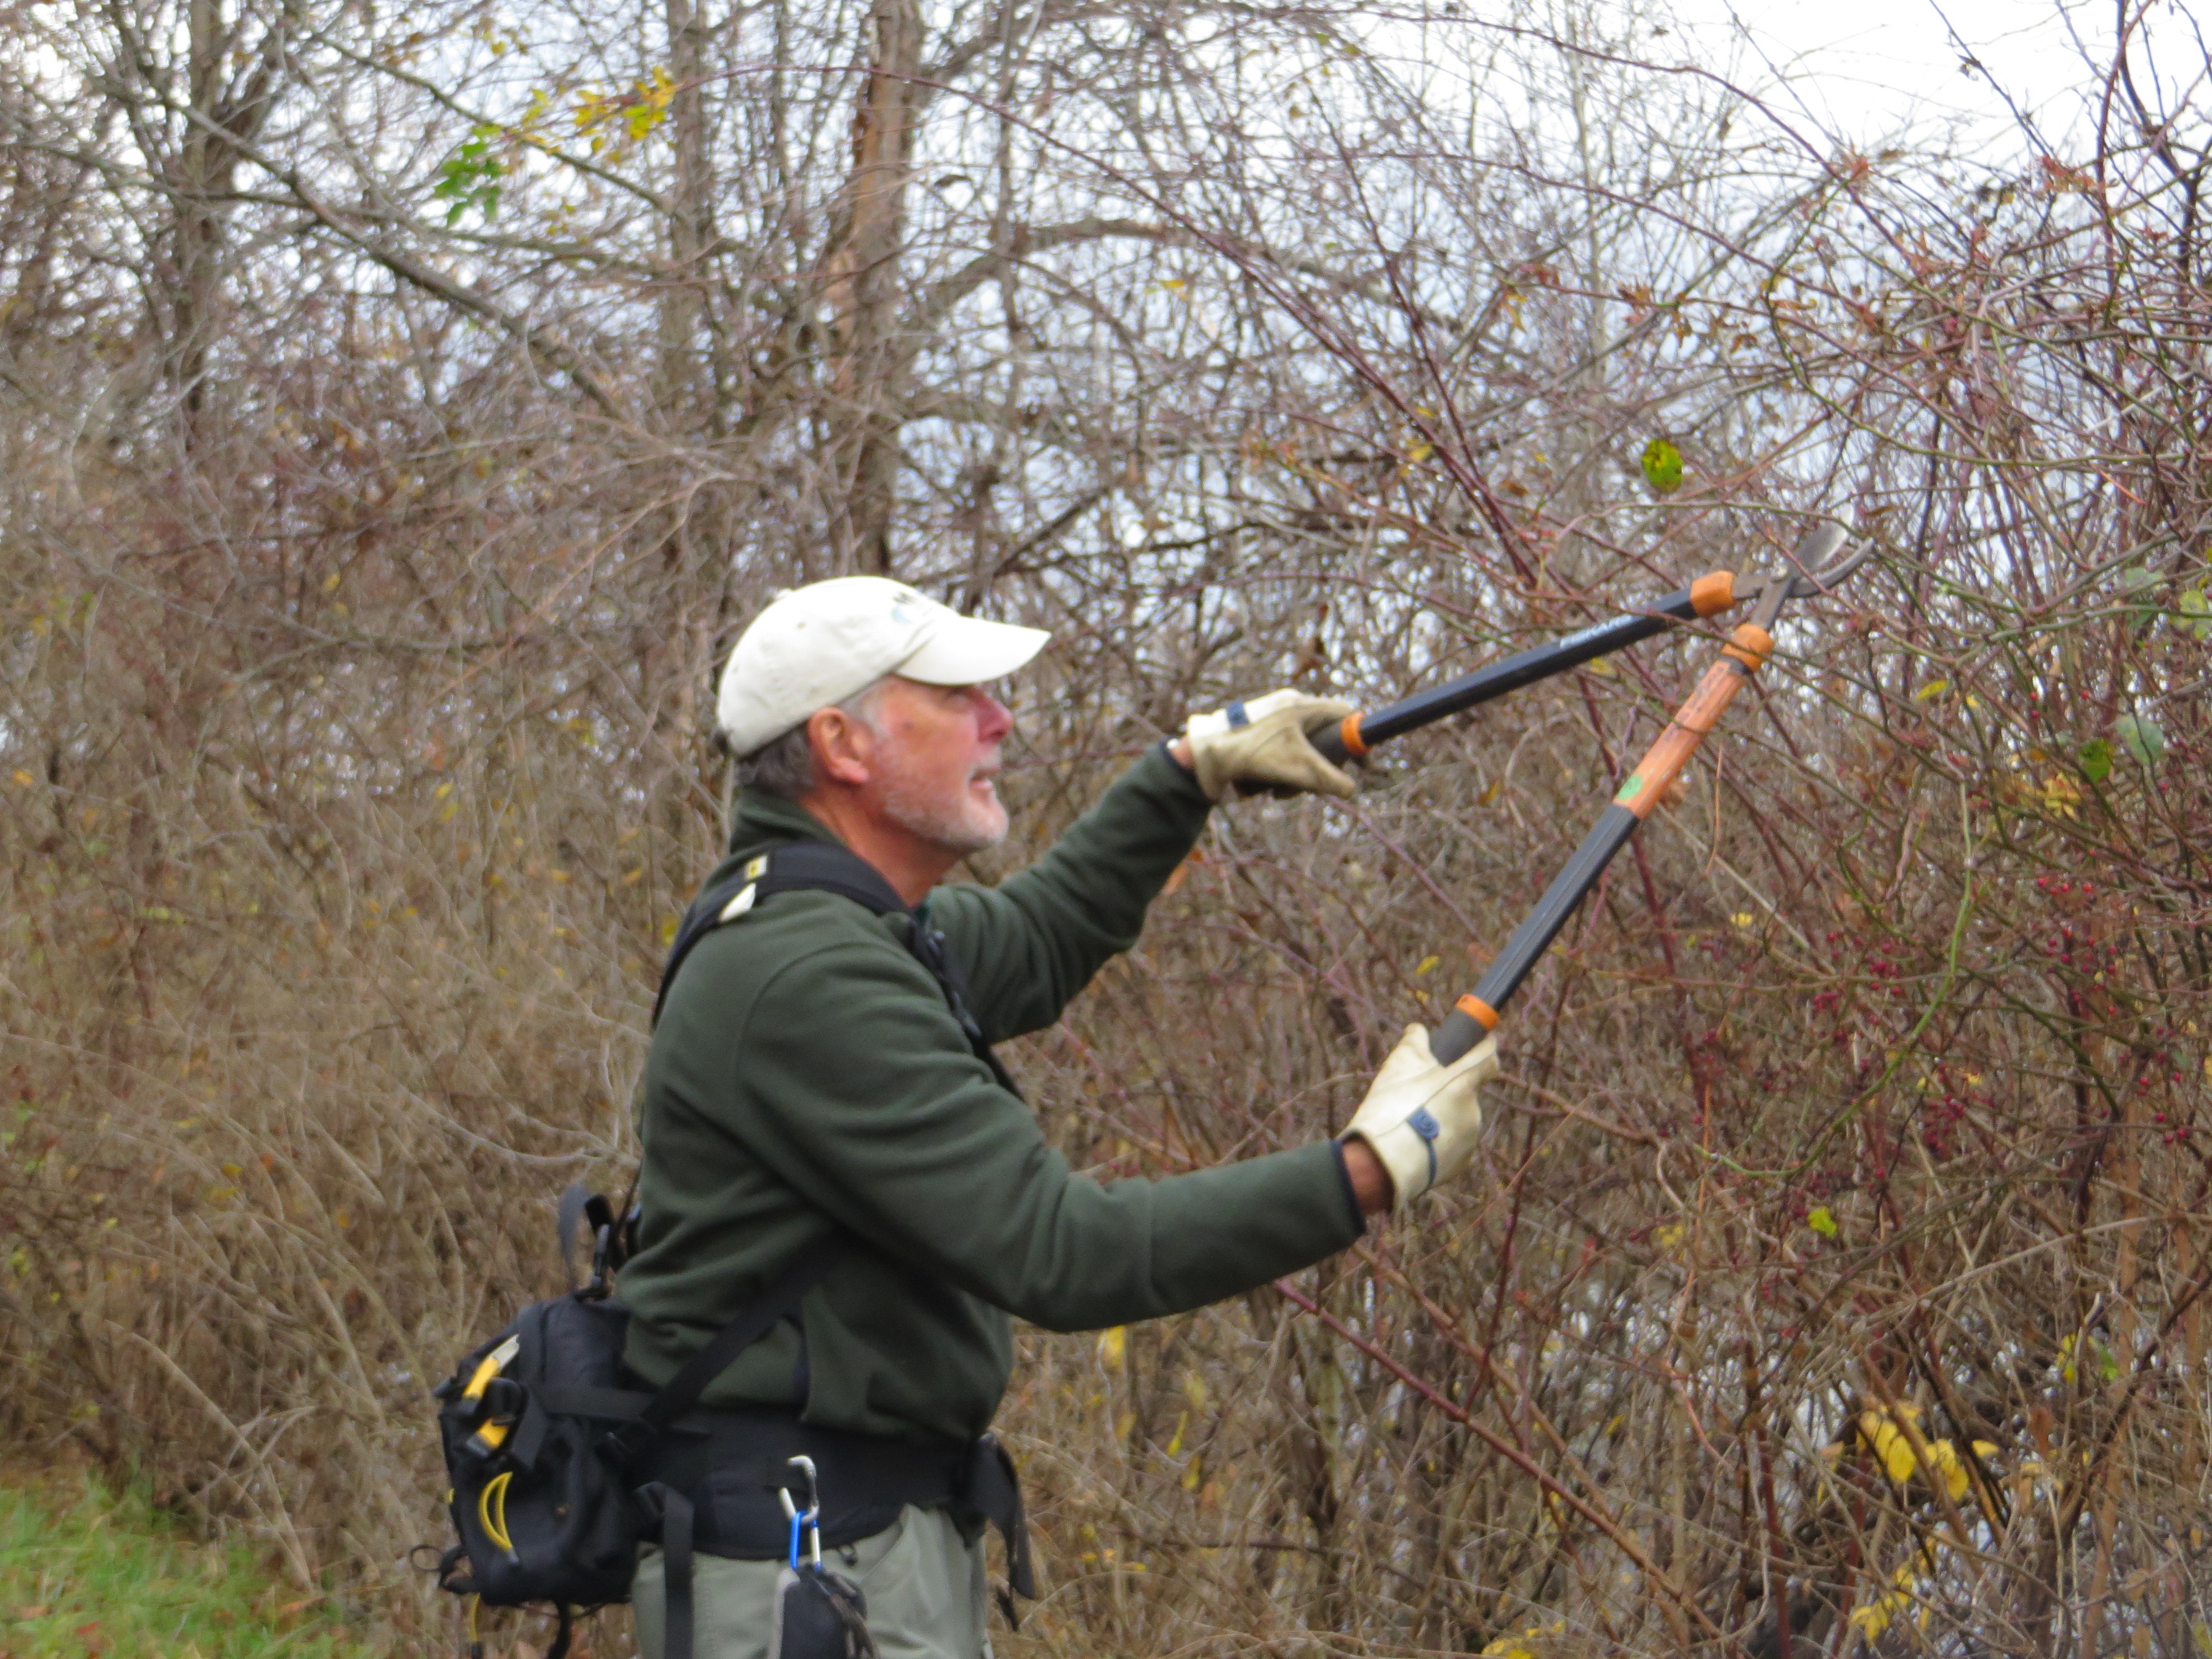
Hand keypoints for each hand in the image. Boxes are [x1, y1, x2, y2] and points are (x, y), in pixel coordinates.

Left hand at [1182, 689, 1356, 802]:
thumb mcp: (1298, 769)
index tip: (1363, 764)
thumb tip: (1352, 790)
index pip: (1344, 714)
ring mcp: (1269, 724)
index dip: (1357, 738)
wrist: (1200, 756)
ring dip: (1289, 779)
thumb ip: (1330, 780)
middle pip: (1321, 741)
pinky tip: (1254, 787)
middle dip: (1315, 770)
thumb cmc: (1250, 753)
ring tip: (1273, 791)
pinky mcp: (1253, 738)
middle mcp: (1287, 710)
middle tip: (1308, 786)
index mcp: (1301, 705)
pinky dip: (1269, 776)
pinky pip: (1275, 758)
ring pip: (1297, 755)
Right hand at [1342, 1024, 1499, 1208]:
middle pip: (1463, 1092)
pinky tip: (1414, 1145)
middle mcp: (1474, 1109)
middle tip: (1416, 1096)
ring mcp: (1470, 1138)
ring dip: (1440, 1118)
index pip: (1489, 1056)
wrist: (1384, 1162)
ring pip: (1456, 1119)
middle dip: (1445, 1091)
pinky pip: (1452, 1144)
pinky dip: (1437, 1142)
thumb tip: (1419, 1030)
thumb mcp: (1398, 1065)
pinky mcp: (1461, 1163)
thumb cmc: (1393, 1108)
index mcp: (1463, 1081)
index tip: (1478, 1043)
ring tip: (1409, 1125)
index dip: (1484, 1048)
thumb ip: (1414, 1042)